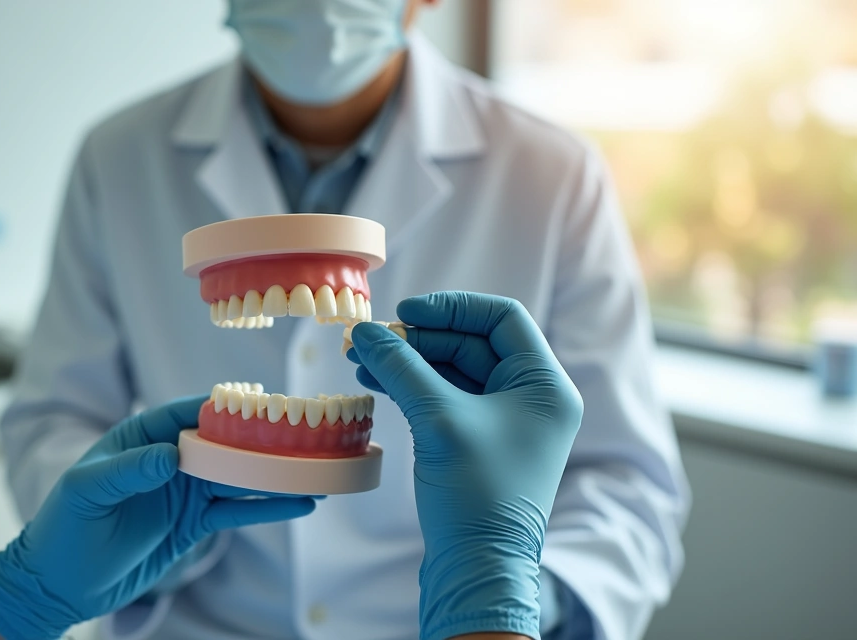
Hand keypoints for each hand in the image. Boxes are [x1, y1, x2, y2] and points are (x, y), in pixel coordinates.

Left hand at [0, 396, 316, 639]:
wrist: (58, 583)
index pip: (188, 413)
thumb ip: (129, 469)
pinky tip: (300, 503)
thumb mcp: (86, 491)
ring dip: (275, 475)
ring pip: (238, 477)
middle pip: (224, 443)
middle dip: (264, 440)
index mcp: (140, 436)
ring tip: (318, 470)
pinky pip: (236, 511)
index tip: (262, 406)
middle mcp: (169, 458)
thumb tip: (172, 455)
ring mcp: (184, 491)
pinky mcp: (193, 524)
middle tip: (307, 438)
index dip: (225, 408)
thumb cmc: (63, 528)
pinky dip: (268, 508)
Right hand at [346, 292, 582, 639]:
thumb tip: (363, 330)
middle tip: (372, 340)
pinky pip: (445, 398)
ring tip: (361, 360)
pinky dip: (412, 387)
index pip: (502, 319)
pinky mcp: (480, 442)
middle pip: (472, 342)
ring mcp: (507, 421)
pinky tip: (376, 381)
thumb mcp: (438, 419)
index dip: (452, 308)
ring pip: (453, 370)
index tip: (405, 313)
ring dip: (409, 362)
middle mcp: (533, 398)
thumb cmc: (477, 495)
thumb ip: (401, 367)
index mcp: (545, 385)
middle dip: (419, 338)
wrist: (479, 569)